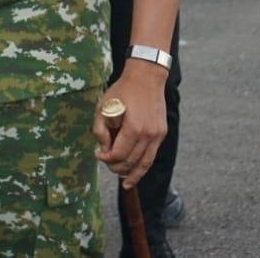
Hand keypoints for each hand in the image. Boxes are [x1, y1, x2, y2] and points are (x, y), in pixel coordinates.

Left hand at [95, 63, 169, 186]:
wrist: (146, 78)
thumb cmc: (122, 91)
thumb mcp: (104, 106)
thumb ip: (100, 129)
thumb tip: (103, 149)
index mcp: (134, 128)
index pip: (120, 154)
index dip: (107, 159)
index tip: (98, 155)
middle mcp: (149, 135)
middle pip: (132, 161)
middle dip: (117, 167)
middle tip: (107, 166)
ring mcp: (158, 135)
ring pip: (145, 162)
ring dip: (134, 173)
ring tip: (124, 181)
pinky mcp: (161, 133)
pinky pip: (151, 154)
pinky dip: (143, 165)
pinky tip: (136, 171)